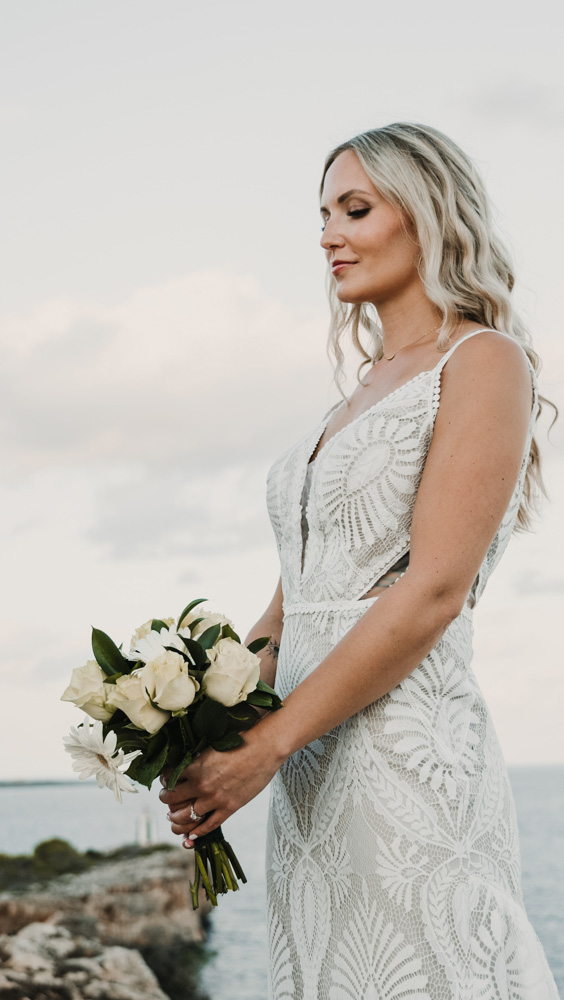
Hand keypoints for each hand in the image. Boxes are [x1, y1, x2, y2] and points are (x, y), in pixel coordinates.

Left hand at [158, 721, 282, 846]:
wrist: (265, 748)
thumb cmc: (241, 740)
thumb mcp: (212, 746)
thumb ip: (198, 758)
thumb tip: (186, 764)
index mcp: (195, 766)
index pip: (168, 779)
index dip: (164, 780)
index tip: (165, 781)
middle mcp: (201, 785)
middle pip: (171, 800)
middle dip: (166, 800)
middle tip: (166, 799)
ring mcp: (215, 799)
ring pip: (186, 817)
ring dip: (176, 818)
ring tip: (174, 816)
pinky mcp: (229, 808)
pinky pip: (208, 826)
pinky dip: (197, 832)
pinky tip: (191, 833)